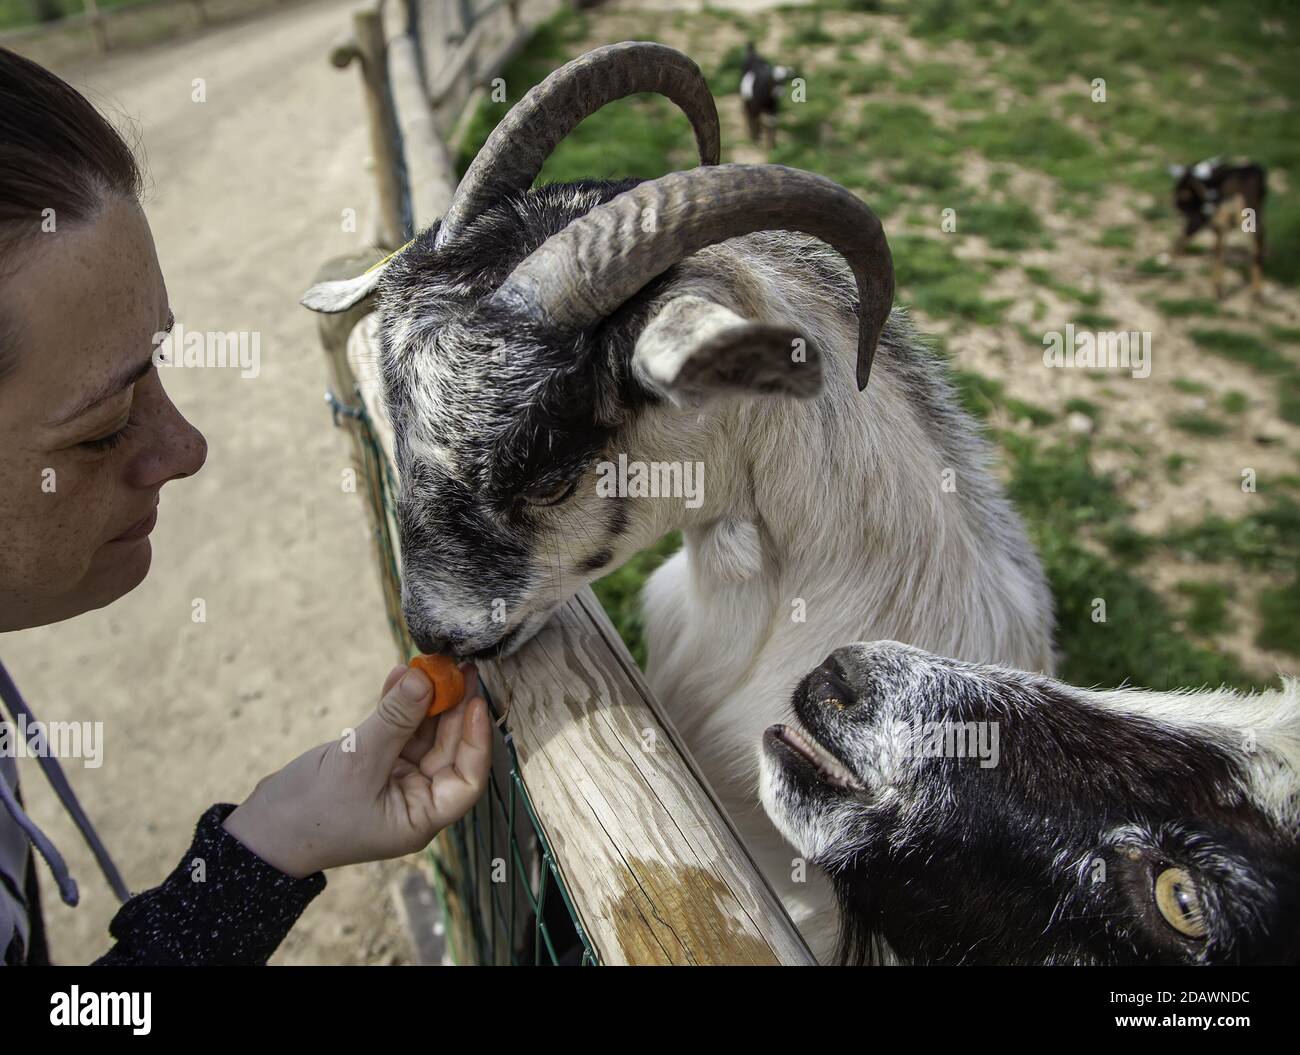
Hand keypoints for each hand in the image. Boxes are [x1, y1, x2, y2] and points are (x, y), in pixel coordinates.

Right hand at [222, 663, 490, 877]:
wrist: (262, 830)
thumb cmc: (311, 813)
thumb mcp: (358, 762)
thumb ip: (395, 720)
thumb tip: (425, 679)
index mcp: (420, 817)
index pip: (467, 780)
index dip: (476, 740)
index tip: (475, 702)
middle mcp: (413, 799)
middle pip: (447, 750)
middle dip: (452, 709)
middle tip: (456, 669)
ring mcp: (395, 780)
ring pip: (423, 735)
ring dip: (425, 701)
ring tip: (429, 664)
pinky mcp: (374, 763)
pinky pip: (397, 730)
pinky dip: (399, 705)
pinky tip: (401, 675)